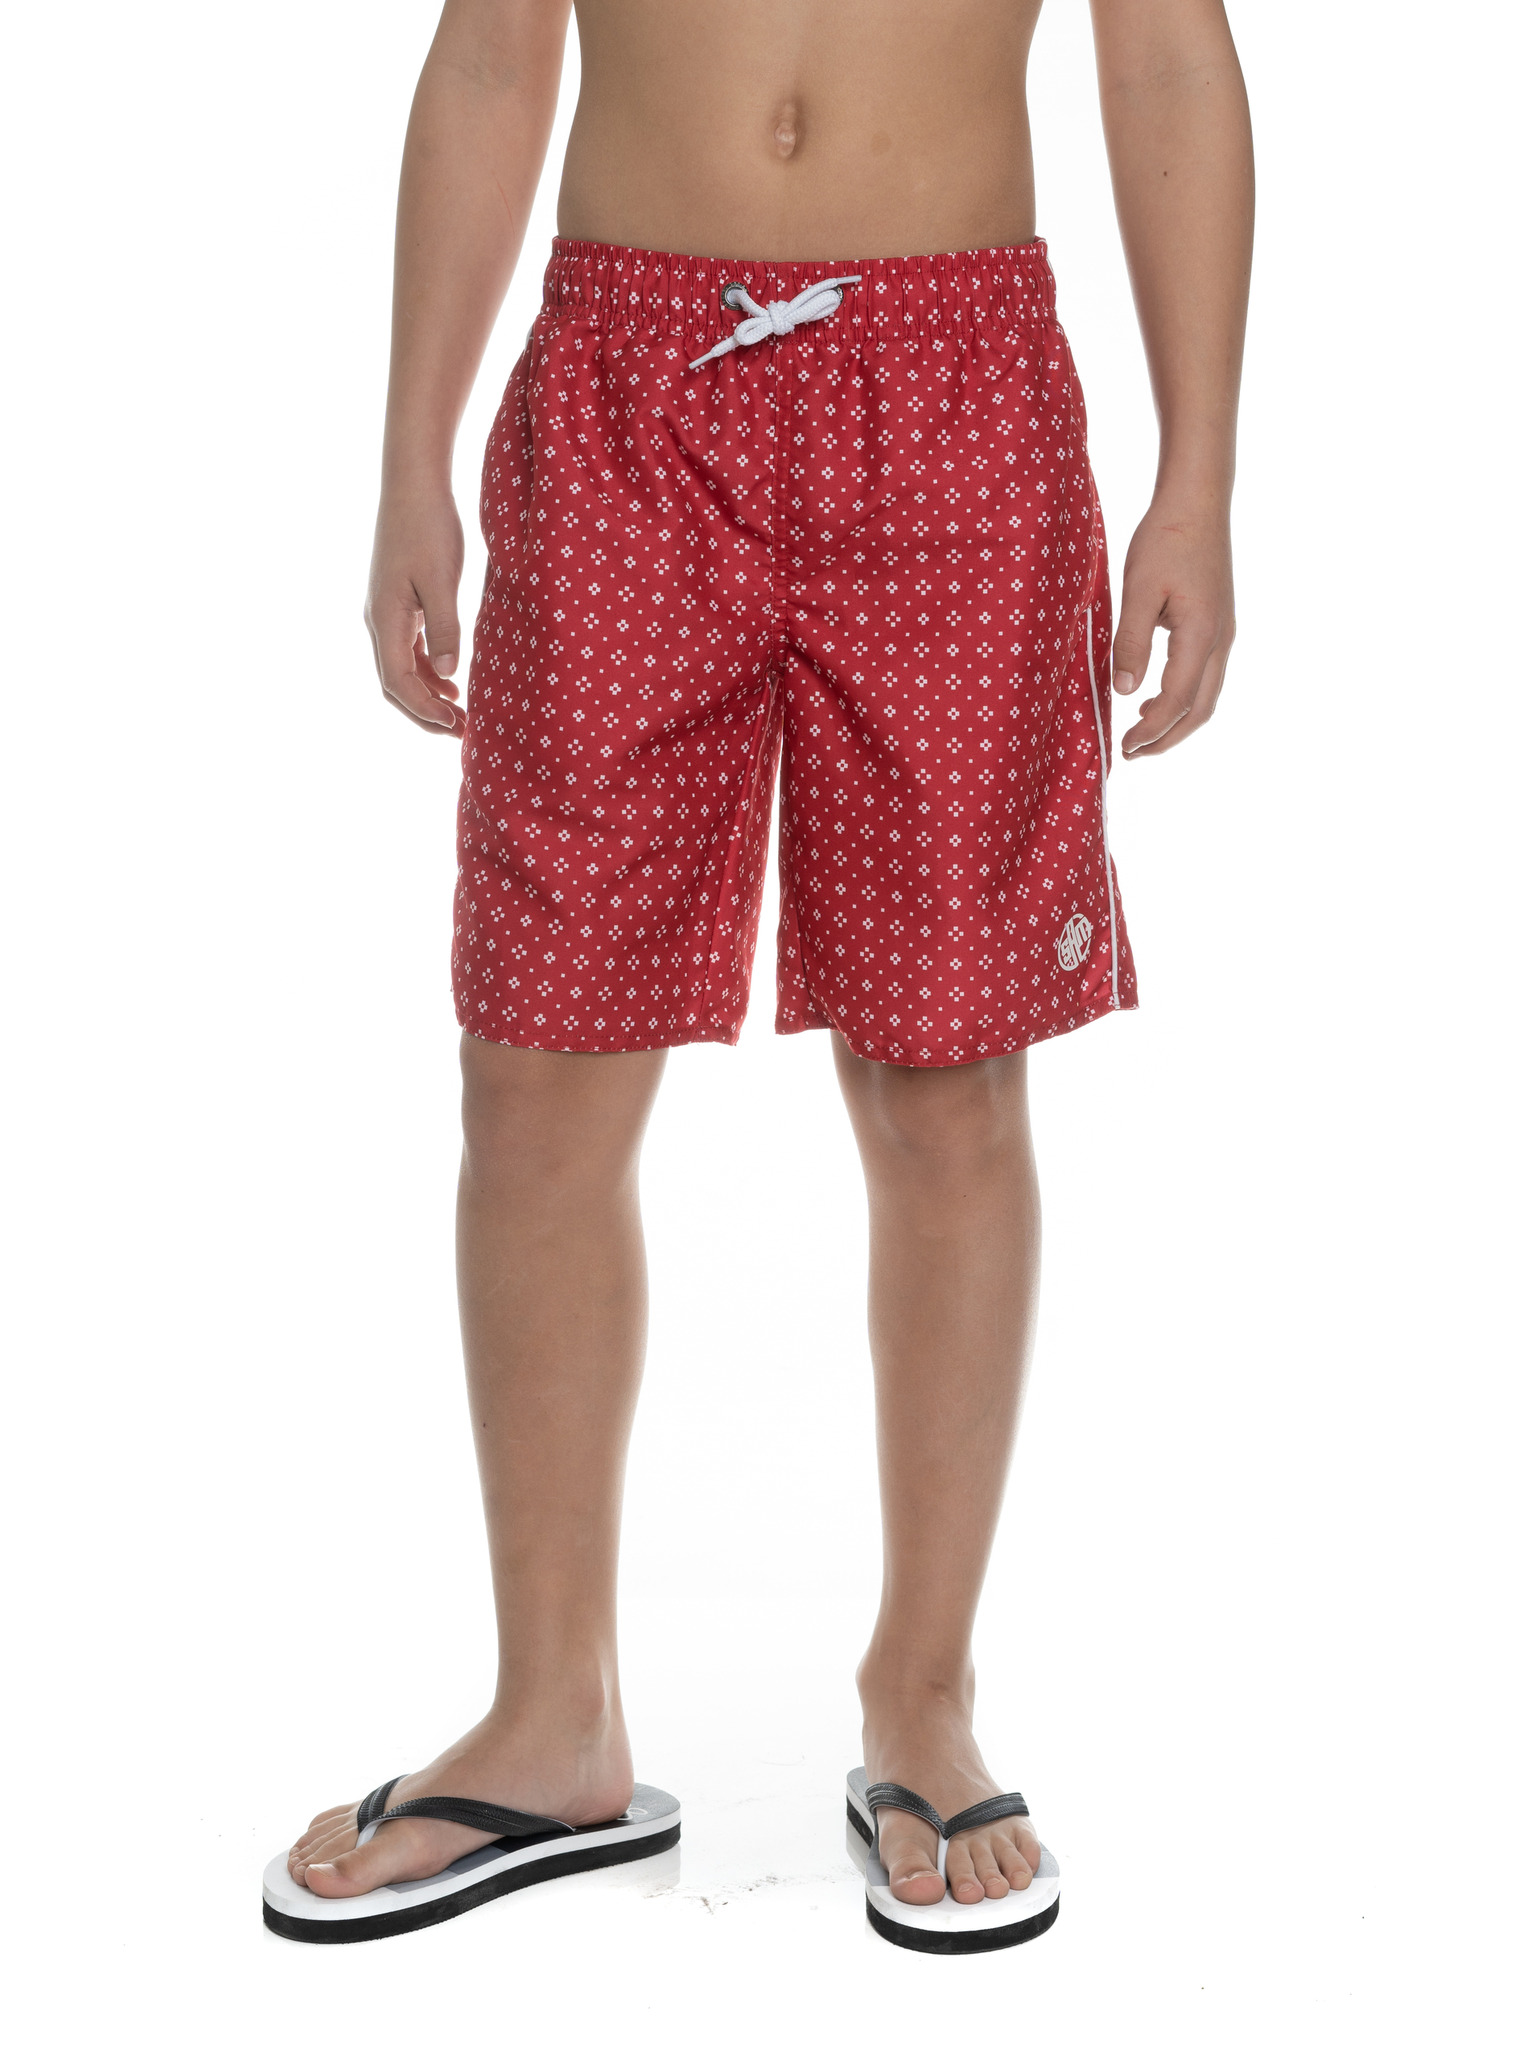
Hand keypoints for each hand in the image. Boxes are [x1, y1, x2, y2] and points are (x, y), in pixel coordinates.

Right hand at [364, 488, 466, 734]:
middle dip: (425, 713)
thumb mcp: (442, 580)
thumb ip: (445, 628)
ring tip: (460, 715)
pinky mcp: (398, 602)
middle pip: (396, 684)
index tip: (455, 726)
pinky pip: (408, 649)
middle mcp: (379, 620)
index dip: (424, 710)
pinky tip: (451, 681)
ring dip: (429, 695)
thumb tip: (448, 674)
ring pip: (402, 668)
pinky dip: (428, 671)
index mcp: (385, 619)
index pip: (397, 683)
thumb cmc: (428, 526)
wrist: (413, 484)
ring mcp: (386, 612)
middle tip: (461, 733)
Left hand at [1111, 500, 1235, 757]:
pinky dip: (1184, 698)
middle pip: (1201, 710)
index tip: (1125, 745)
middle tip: (1133, 753)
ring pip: (1207, 695)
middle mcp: (1221, 640)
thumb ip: (1132, 643)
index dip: (1152, 729)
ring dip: (1177, 720)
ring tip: (1142, 732)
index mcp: (1202, 635)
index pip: (1177, 701)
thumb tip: (1125, 690)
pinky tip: (1156, 695)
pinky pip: (1206, 676)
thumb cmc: (1166, 539)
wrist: (1197, 501)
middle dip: (1168, 738)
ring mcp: (1224, 633)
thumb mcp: (1139, 590)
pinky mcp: (1218, 623)